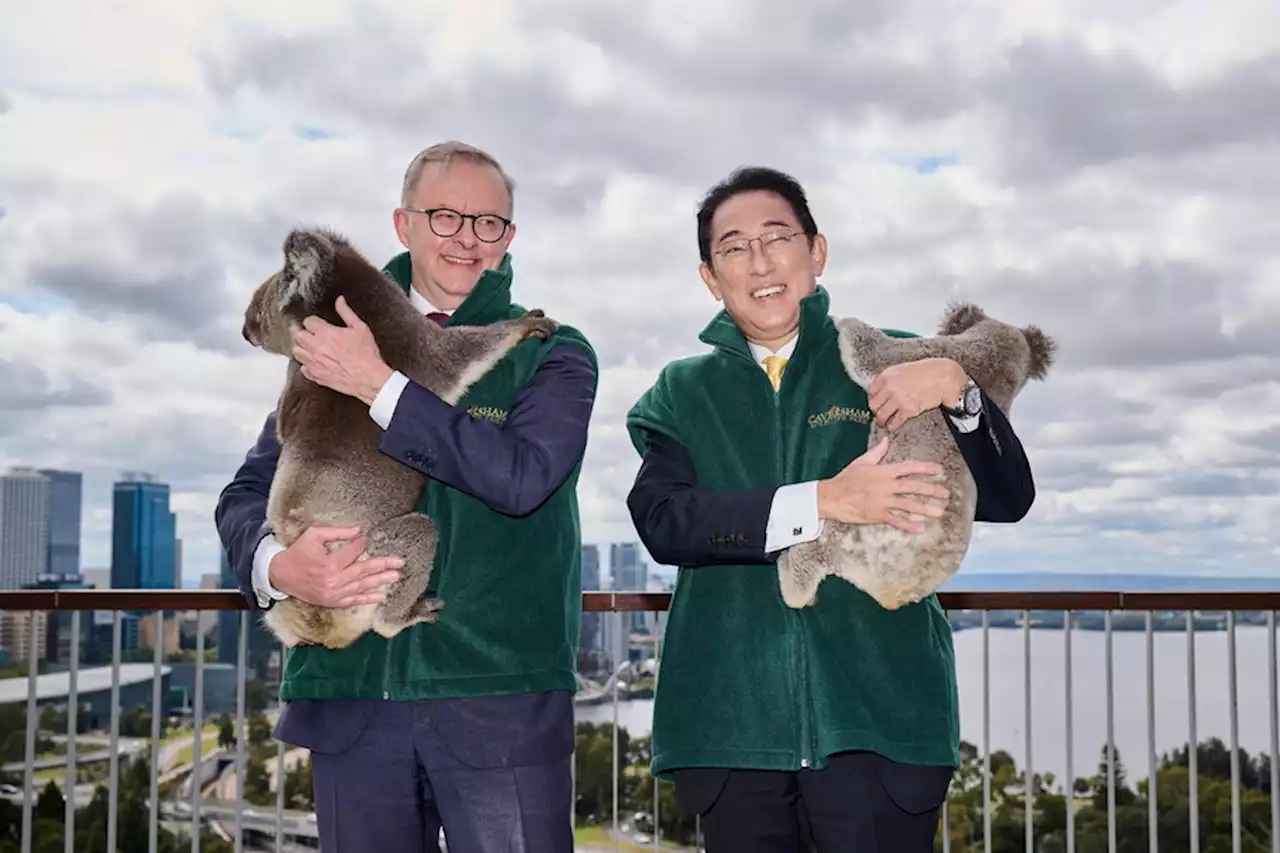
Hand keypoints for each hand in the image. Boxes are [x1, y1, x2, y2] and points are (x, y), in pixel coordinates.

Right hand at [268, 524, 403, 607]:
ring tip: (396, 576)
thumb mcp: (314, 535)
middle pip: (363, 571)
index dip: (362, 544)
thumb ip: (337, 532)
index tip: (367, 539)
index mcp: (329, 564)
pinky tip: (381, 596)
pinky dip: (367, 599)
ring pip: (362, 587)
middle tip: (400, 562)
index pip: (354, 552)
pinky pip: (353, 601)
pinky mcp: (332, 602)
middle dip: (383, 565)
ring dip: (380, 581)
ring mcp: (334, 594)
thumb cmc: (298, 552)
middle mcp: (334, 581)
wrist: (281, 575)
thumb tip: (359, 530)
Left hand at [293, 296, 394, 404]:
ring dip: (303, 348)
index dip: (314, 322)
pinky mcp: (315, 376)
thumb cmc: (366, 354)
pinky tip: (316, 363)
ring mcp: (314, 362)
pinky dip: (307, 365)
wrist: (368, 378)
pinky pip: (303, 368)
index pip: (308, 321)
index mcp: (325, 333)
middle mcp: (316, 347)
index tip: (319, 325)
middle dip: (305, 334)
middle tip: (314, 336)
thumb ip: (346, 312)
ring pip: (296, 352)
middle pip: (298, 336)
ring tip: (313, 349)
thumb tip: (340, 300)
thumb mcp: (360, 328)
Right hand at [816, 438, 949, 533]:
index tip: (940, 470)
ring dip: (925, 509)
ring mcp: (882, 501)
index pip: (909, 467)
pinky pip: (896, 520)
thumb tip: (887, 440)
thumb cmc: (845, 479)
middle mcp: (886, 486)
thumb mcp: (861, 462)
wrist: (831, 497)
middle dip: (931, 490)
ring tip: (939, 512)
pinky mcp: (877, 515)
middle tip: (946, 494)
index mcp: (883, 471)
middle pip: (913, 487)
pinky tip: (921, 528)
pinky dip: (909, 525)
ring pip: (908, 505)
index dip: (926, 468)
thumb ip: (877, 452)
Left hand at [867, 357, 967, 432]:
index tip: (876, 403)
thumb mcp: (901, 370)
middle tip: (880, 413)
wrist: (942, 377)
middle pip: (873, 405)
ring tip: (884, 423)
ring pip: (881, 416)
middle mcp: (890, 387)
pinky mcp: (908, 410)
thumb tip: (880, 391)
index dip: (873, 399)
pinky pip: (894, 423)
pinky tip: (892, 427)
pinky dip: (891, 427)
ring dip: (882, 421)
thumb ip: (889, 380)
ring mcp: (898, 399)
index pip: (870, 392)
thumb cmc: (925, 372)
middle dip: (876, 410)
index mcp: (887, 376)